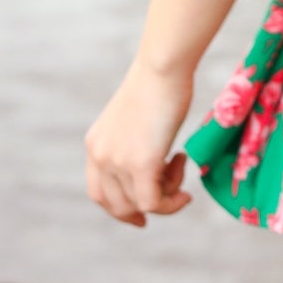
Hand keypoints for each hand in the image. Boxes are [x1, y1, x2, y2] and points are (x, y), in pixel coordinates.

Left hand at [85, 58, 193, 226]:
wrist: (162, 68)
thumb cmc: (159, 84)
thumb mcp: (137, 119)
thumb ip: (135, 144)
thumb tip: (154, 164)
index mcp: (96, 144)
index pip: (98, 192)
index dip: (120, 209)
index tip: (142, 214)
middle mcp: (100, 156)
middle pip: (115, 205)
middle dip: (143, 210)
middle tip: (172, 199)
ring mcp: (117, 161)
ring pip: (138, 205)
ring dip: (166, 196)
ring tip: (182, 168)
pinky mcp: (140, 164)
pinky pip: (153, 203)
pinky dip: (172, 204)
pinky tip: (187, 192)